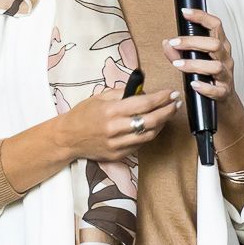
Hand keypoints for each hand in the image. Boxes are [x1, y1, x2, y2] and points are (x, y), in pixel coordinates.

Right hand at [50, 85, 179, 166]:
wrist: (67, 138)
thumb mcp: (100, 97)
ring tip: (167, 114)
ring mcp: (117, 143)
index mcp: (110, 110)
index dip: (162, 98)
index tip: (171, 93)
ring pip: (149, 134)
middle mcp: (115, 128)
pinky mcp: (118, 155)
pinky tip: (154, 126)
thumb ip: (123, 93)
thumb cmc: (83, 115)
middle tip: (176, 103)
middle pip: (151, 120)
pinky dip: (149, 134)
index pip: (144, 103)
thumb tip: (144, 90)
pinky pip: (140, 144)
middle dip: (167, 111)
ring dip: (162, 124)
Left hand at [164, 7, 230, 104]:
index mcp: (220, 46)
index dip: (201, 17)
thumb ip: (177, 53)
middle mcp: (225, 58)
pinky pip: (217, 90)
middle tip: (174, 43)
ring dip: (195, 64)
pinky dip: (205, 87)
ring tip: (178, 65)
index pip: (215, 26)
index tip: (185, 12)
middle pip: (215, 44)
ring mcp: (226, 75)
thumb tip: (166, 43)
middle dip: (193, 42)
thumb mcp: (194, 61)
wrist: (224, 101)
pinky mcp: (224, 92)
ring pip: (216, 66)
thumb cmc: (209, 77)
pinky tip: (193, 84)